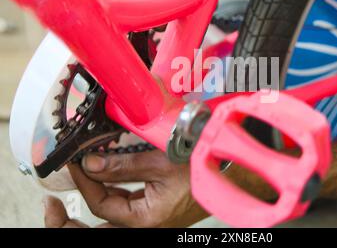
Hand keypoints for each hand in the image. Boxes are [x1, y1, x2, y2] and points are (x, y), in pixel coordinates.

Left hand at [44, 150, 207, 227]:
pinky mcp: (150, 213)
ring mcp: (146, 222)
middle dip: (69, 223)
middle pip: (96, 231)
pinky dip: (107, 198)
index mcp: (146, 219)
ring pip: (107, 224)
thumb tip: (91, 164)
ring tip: (73, 191)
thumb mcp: (160, 163)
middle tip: (50, 208)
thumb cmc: (201, 169)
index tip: (75, 163)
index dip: (84, 183)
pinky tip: (102, 183)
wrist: (226, 175)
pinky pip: (121, 211)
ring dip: (87, 208)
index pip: (101, 204)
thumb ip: (122, 165)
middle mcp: (143, 227)